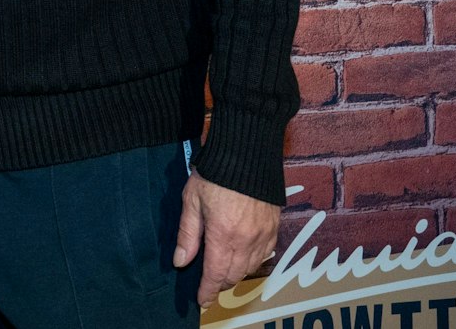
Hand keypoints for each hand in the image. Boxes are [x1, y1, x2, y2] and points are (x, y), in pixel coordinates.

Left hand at [172, 173, 279, 307]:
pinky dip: (252, 262)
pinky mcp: (275, 227)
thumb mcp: (192, 201)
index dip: (208, 290)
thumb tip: (181, 262)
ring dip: (236, 273)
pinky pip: (265, 255)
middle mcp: (247, 240)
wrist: (247, 154)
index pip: (216, 274)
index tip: (202, 300)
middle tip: (208, 284)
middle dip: (220, 283)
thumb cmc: (214, 175)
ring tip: (223, 271)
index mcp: (223, 235)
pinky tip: (242, 257)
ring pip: (250, 267)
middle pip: (234, 274)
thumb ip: (187, 235)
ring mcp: (264, 235)